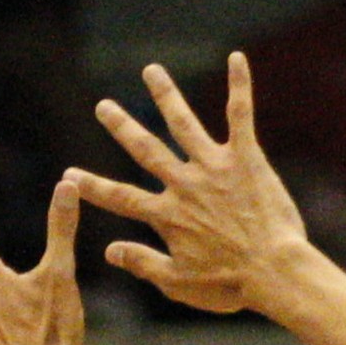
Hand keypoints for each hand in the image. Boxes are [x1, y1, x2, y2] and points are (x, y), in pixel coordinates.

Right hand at [69, 53, 313, 317]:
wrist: (274, 272)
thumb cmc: (230, 286)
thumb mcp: (177, 283)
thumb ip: (142, 263)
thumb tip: (108, 250)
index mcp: (168, 216)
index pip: (121, 197)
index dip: (93, 187)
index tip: (70, 175)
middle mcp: (185, 184)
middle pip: (146, 149)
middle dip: (122, 127)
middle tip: (104, 106)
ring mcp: (215, 168)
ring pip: (184, 123)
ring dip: (166, 95)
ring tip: (152, 70)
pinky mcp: (247, 159)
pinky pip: (240, 115)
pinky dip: (239, 86)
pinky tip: (236, 58)